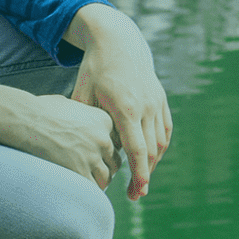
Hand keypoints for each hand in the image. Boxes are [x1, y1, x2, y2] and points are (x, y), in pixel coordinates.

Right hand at [0, 82, 116, 187]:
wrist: (24, 120)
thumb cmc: (39, 111)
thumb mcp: (68, 105)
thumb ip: (81, 115)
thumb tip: (78, 119)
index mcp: (104, 120)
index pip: (116, 143)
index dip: (106, 152)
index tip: (97, 157)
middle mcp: (103, 138)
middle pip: (115, 162)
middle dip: (104, 169)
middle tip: (91, 174)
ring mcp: (93, 156)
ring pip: (106, 178)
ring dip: (97, 183)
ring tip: (84, 184)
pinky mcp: (80, 172)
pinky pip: (92, 189)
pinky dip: (88, 193)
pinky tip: (77, 190)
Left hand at [65, 5, 172, 200]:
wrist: (118, 42)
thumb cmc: (95, 70)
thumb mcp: (83, 94)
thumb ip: (83, 122)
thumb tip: (74, 151)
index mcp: (126, 107)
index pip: (137, 149)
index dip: (139, 174)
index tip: (139, 193)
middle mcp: (146, 106)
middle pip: (151, 151)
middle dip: (145, 176)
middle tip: (135, 195)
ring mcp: (156, 102)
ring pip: (161, 142)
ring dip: (152, 163)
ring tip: (140, 180)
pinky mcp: (161, 99)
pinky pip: (165, 130)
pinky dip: (158, 147)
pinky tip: (148, 159)